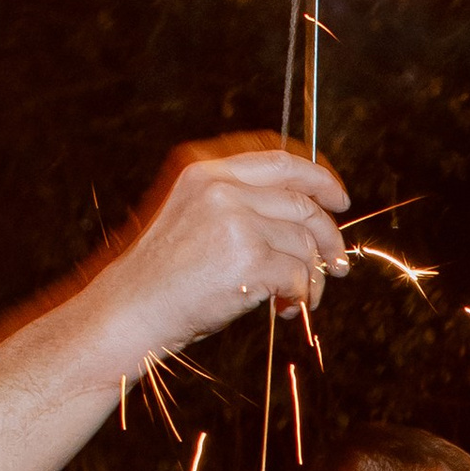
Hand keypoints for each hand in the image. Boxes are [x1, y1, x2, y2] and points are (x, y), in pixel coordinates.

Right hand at [86, 138, 350, 353]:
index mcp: (206, 172)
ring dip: (312, 276)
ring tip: (299, 298)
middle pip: (302, 202)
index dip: (317, 177)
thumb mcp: (193, 218)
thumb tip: (305, 220)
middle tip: (338, 263)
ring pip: (305, 243)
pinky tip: (285, 308)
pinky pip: (299, 275)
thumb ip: (239, 206)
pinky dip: (301, 296)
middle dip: (328, 236)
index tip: (338, 198)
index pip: (279, 161)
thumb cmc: (162, 276)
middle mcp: (221, 189)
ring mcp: (236, 222)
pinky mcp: (249, 259)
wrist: (131, 309)